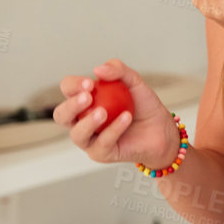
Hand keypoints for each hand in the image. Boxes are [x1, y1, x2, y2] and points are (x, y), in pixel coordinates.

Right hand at [53, 58, 180, 166]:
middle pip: (61, 115)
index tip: (89, 83)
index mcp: (84, 100)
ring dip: (88, 122)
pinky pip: (102, 143)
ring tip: (103, 112)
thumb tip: (98, 69)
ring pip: (77, 134)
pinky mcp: (101, 154)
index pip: (68, 89)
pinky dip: (114, 129)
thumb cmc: (143, 106)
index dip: (73, 85)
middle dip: (71, 106)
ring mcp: (90, 139)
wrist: (162, 129)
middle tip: (88, 97)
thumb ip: (118, 70)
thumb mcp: (134, 82)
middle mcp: (81, 120)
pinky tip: (126, 118)